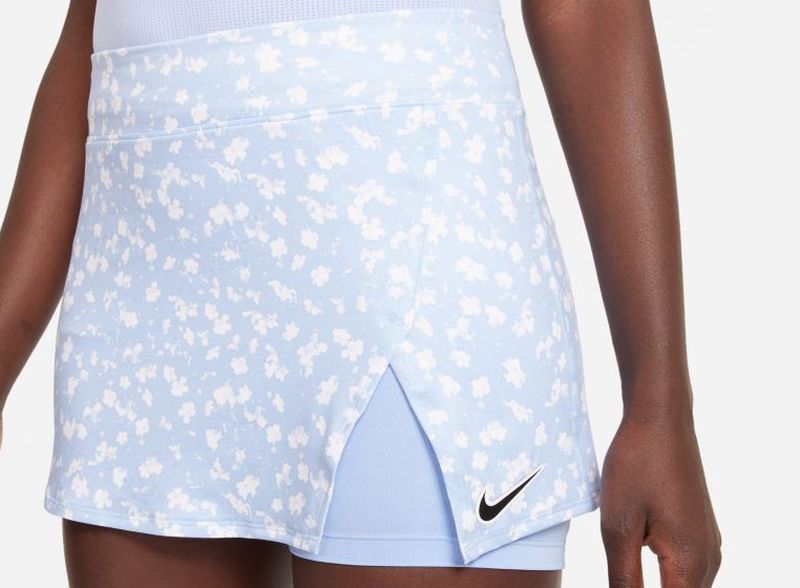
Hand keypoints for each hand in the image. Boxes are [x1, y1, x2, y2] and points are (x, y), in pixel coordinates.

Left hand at [600, 411, 721, 586]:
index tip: (622, 577)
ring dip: (656, 584)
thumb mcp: (618, 527)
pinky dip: (664, 572)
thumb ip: (624, 580)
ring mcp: (708, 544)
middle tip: (620, 565)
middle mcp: (709, 560)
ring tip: (625, 561)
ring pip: (684, 587)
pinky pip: (685, 568)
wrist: (661, 419)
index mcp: (691, 564)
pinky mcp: (700, 531)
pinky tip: (638, 552)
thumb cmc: (637, 466)